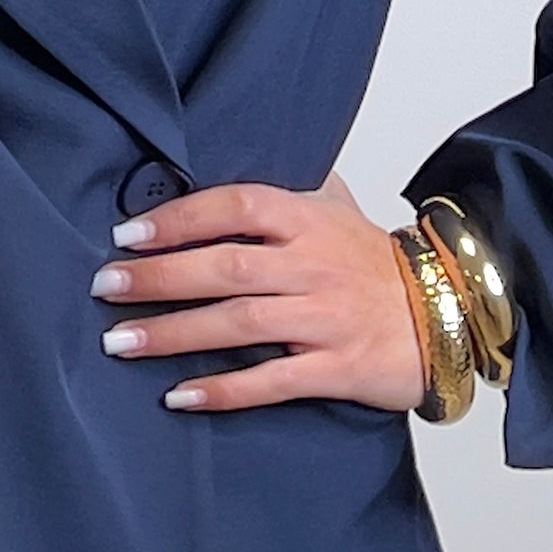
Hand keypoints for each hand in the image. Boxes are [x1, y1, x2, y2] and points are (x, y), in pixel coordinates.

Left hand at [88, 173, 427, 414]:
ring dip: (174, 333)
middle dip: (159, 277)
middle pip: (226, 266)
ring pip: (240, 323)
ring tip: (120, 341)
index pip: (236, 206)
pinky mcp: (336, 368)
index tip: (127, 234)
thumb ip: (283, 186)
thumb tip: (222, 155)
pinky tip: (179, 396)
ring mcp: (325, 319)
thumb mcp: (336, 208)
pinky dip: (224, 391)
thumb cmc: (376, 263)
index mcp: (308, 221)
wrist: (448, 314)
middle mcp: (313, 266)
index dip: (179, 218)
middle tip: (104, 287)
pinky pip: (272, 382)